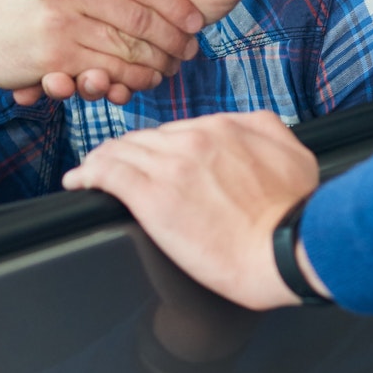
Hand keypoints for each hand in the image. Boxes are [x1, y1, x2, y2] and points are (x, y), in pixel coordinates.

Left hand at [63, 110, 327, 309]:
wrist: (288, 248)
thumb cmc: (294, 212)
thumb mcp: (293, 153)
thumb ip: (265, 129)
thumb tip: (245, 124)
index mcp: (225, 128)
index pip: (176, 130)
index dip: (158, 146)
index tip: (151, 160)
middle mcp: (195, 140)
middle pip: (146, 138)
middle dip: (129, 152)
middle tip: (114, 167)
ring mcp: (172, 167)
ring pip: (122, 150)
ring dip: (103, 160)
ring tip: (90, 172)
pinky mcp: (152, 198)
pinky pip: (107, 173)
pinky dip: (88, 173)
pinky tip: (78, 181)